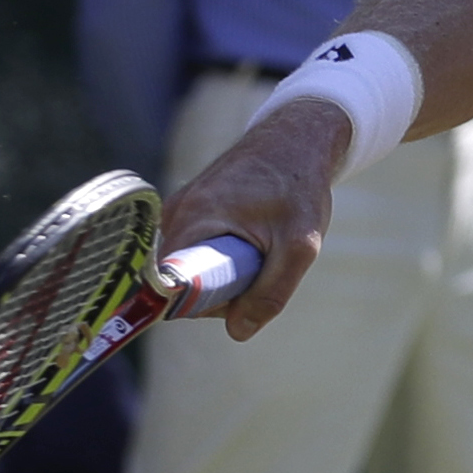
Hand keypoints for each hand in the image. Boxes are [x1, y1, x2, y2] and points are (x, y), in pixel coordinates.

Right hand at [159, 102, 351, 340]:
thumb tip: (239, 332)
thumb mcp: (300, 246)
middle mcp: (175, 215)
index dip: (204, 305)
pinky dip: (225, 255)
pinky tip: (253, 239)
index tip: (239, 298)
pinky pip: (198, 249)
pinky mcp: (190, 210)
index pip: (172, 287)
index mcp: (193, 220)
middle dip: (222, 289)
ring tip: (263, 248)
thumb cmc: (299, 187)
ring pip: (192, 266)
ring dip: (226, 272)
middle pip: (182, 281)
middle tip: (264, 270)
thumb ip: (272, 292)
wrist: (297, 140)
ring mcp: (180, 210)